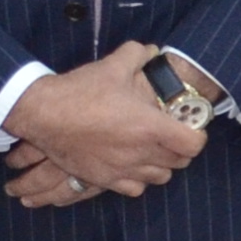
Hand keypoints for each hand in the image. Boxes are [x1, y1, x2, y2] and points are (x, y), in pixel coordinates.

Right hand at [3, 40, 204, 198]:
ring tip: (152, 150)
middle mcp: (141, 153)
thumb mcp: (113, 66)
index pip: (193, 144)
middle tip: (171, 135)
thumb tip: (152, 50)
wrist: (43, 114)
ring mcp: (123, 170)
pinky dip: (139, 180)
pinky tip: (131, 165)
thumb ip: (138, 55)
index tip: (188, 126)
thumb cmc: (81, 91)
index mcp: (150, 126)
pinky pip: (135, 189)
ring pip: (160, 178)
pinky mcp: (105, 180)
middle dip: (180, 149)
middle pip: (180, 162)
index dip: (196, 135)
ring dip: (161, 165)